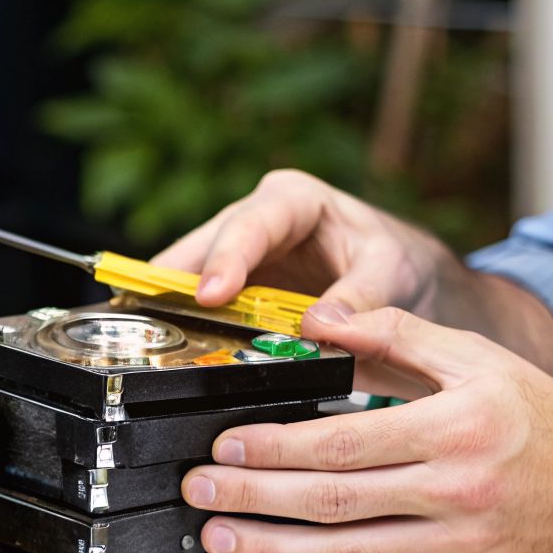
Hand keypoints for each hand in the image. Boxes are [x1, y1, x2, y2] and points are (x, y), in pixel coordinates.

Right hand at [153, 169, 464, 315]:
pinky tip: (174, 352)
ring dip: (170, 311)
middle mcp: (255, 220)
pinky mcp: (231, 289)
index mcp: (293, 200)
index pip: (250, 226)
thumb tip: (320, 324)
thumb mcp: (390, 272)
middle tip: (151, 322)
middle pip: (199, 249)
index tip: (210, 296)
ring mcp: (237, 256)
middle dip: (172, 285)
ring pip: (186, 277)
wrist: (402, 278)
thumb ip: (360, 297)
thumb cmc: (395, 261)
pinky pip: (198, 306)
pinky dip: (186, 328)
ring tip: (152, 341)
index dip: (225, 260)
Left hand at [179, 305, 552, 552]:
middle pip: (332, 500)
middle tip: (198, 492)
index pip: (345, 440)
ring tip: (216, 536)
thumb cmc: (546, 425)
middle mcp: (456, 490)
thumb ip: (397, 332)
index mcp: (457, 427)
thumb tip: (320, 318)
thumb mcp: (480, 359)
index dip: (276, 447)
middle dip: (253, 499)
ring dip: (268, 549)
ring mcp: (455, 543)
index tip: (226, 445)